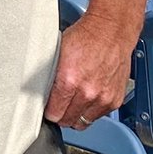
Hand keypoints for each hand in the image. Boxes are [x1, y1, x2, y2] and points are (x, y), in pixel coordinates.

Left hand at [44, 13, 134, 129]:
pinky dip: (92, 110)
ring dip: (77, 115)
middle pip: (67, 121)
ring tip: (75, 100)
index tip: (48, 107)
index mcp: (69, 81)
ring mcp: (103, 98)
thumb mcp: (57, 54)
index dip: (49, 111)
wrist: (111, 31)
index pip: (53, 114)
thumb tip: (37, 91)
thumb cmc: (85, 37)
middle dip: (61, 114)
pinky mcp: (115, 100)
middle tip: (60, 104)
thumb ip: (50, 77)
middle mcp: (87, 93)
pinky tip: (88, 96)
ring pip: (83, 122)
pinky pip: (98, 116)